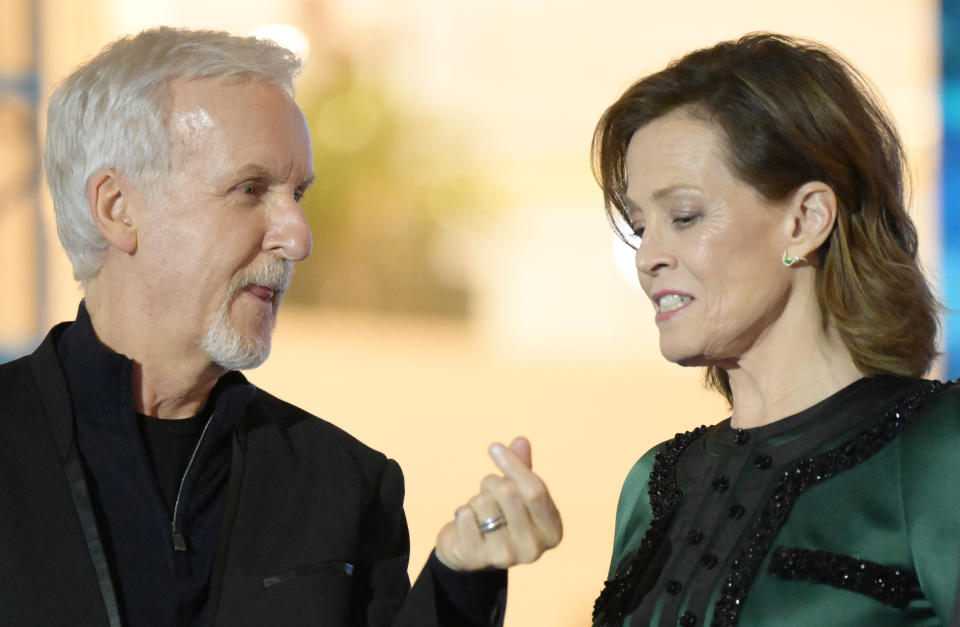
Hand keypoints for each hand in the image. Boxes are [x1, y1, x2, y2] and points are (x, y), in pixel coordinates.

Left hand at [434, 436, 562, 570]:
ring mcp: (506, 557)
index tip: (494, 447)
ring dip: (476, 499)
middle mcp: (534, 548)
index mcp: (552, 530)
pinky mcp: (478, 558)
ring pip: (483, 503)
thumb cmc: (501, 516)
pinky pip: (465, 516)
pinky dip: (462, 512)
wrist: (471, 553)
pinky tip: (468, 525)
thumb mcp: (517, 492)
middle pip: (508, 493)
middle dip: (492, 483)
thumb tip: (521, 440)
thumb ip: (522, 467)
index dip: (513, 465)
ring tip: (480, 513)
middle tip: (488, 491)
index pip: (535, 489)